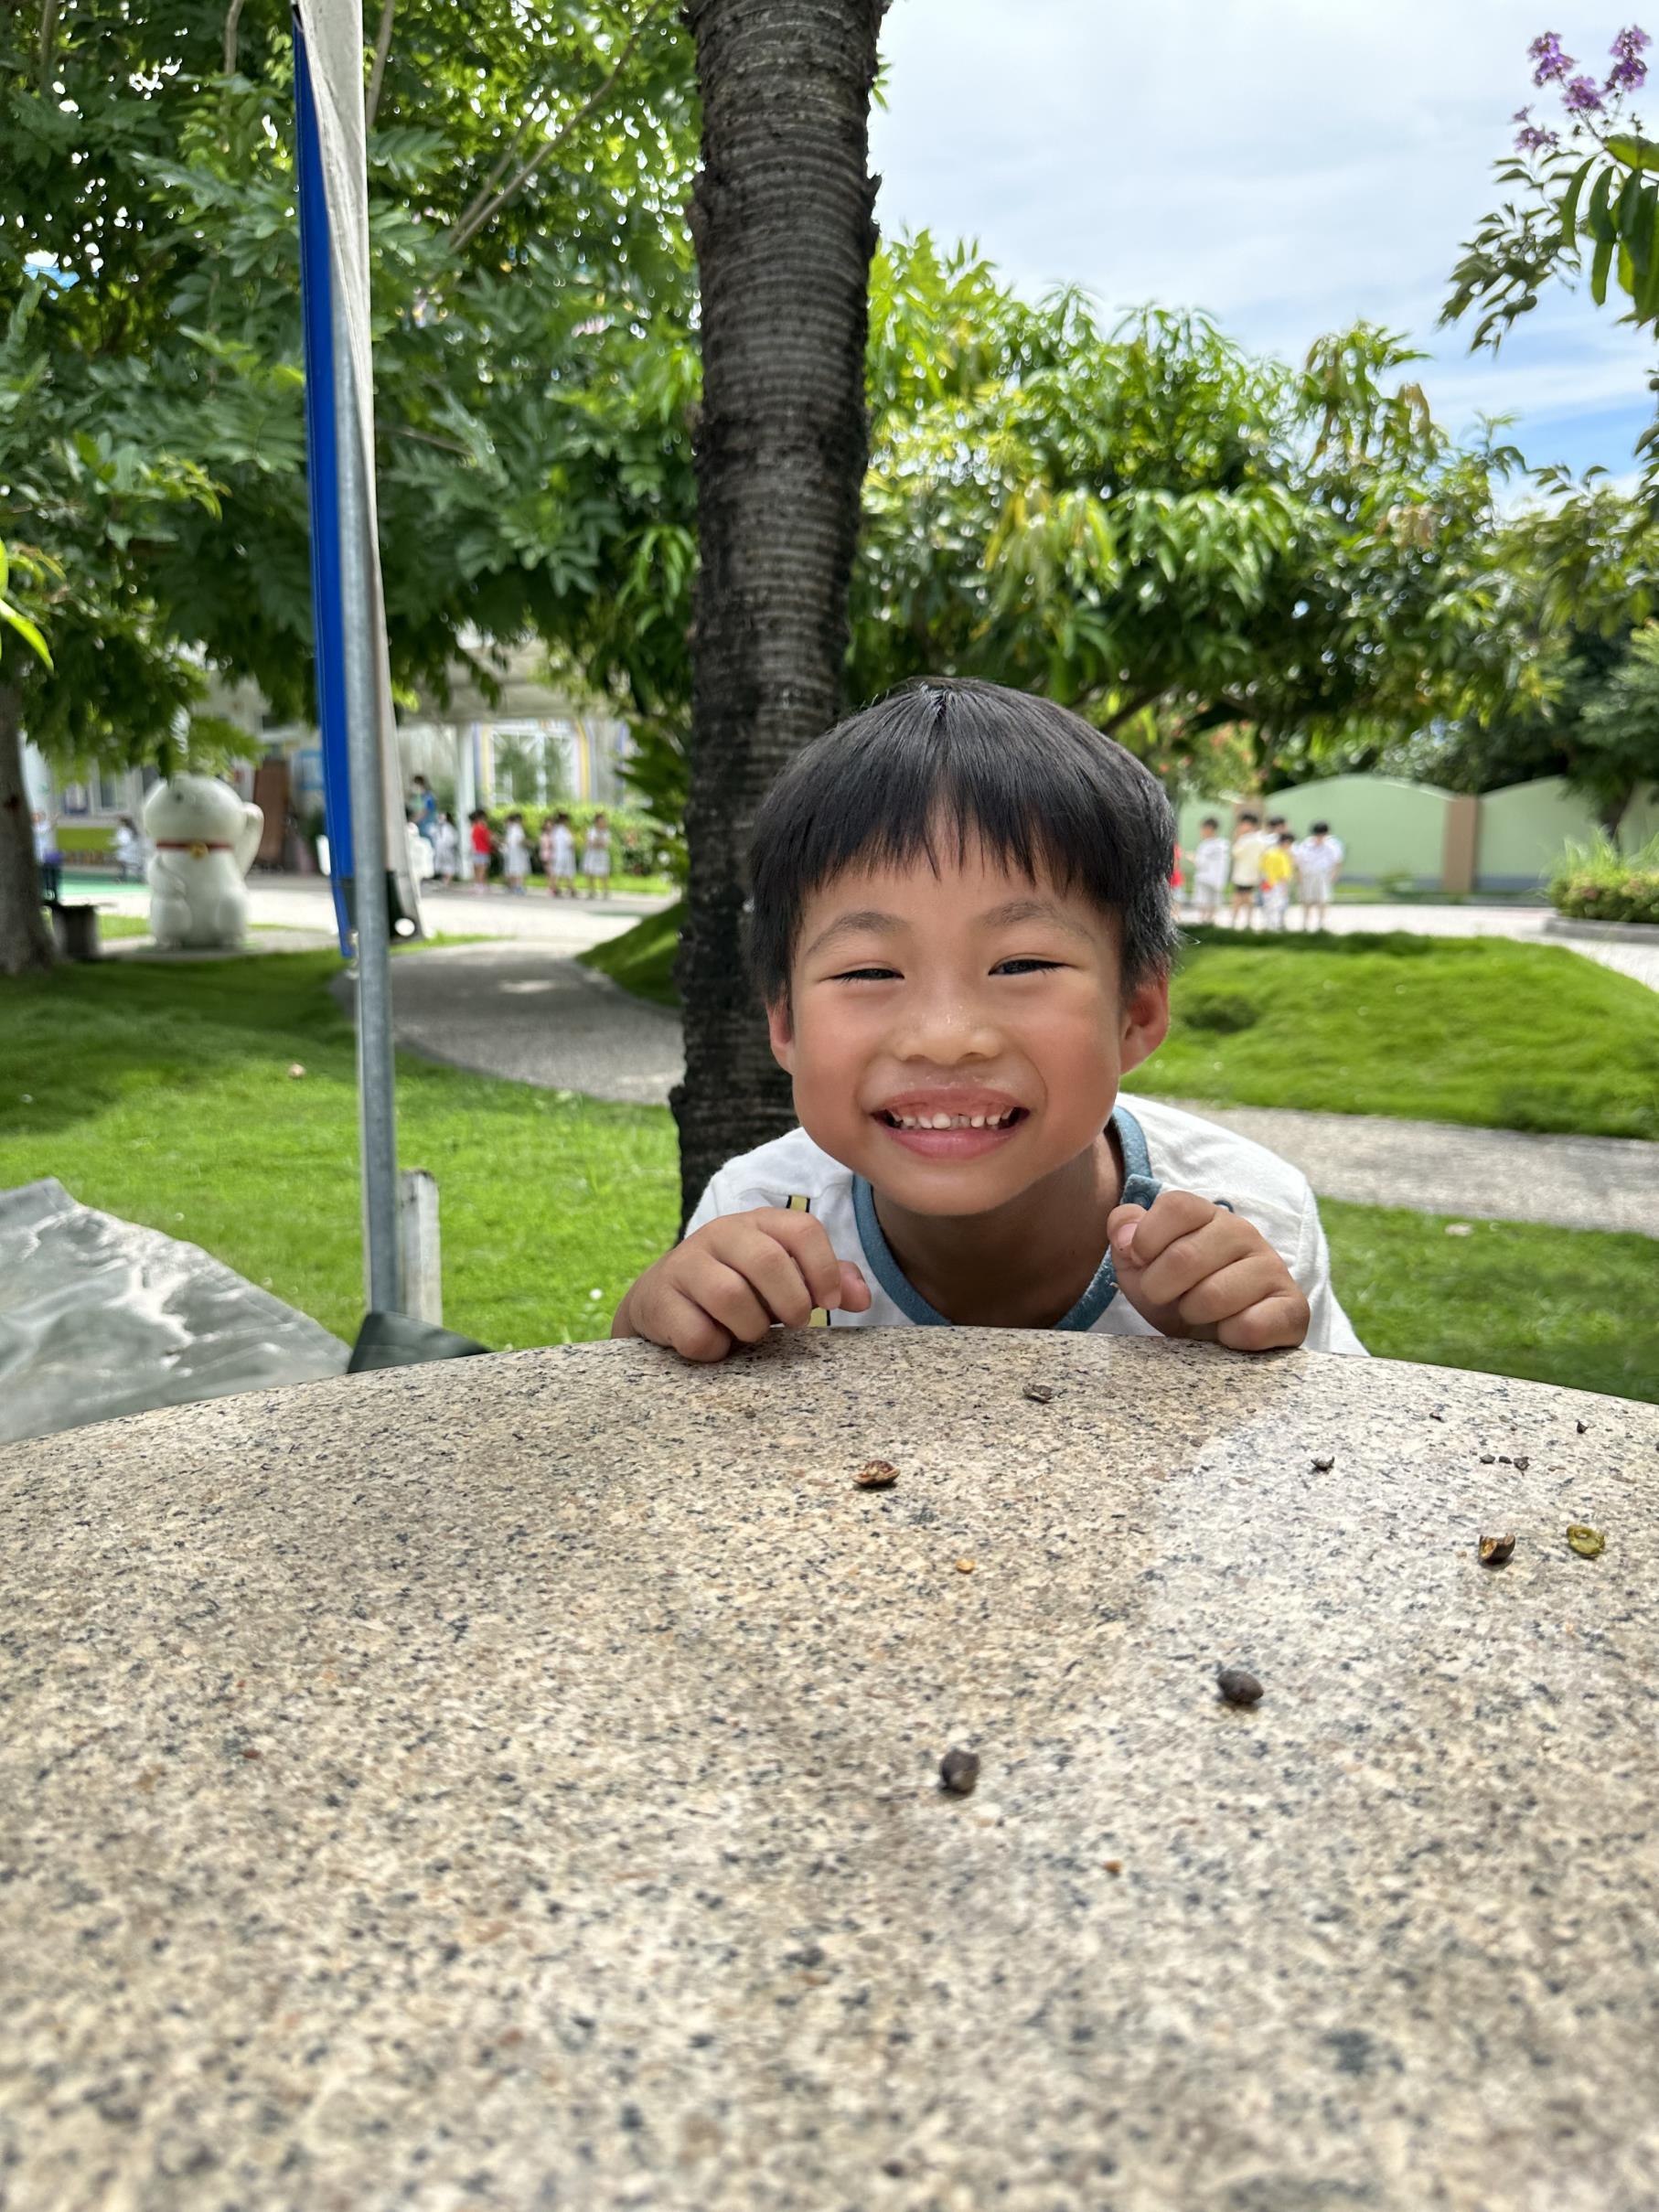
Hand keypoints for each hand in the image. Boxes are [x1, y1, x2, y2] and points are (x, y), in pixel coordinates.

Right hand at [613, 1207, 870, 1361]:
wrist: (661, 1301)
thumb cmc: (737, 1288)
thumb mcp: (783, 1279)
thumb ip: (826, 1281)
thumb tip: (862, 1298)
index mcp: (758, 1222)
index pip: (803, 1228)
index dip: (824, 1270)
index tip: (827, 1304)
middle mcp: (720, 1233)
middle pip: (768, 1261)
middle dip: (790, 1302)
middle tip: (792, 1323)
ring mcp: (685, 1263)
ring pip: (730, 1296)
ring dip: (750, 1328)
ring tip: (748, 1331)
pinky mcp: (659, 1298)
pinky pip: (698, 1333)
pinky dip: (715, 1349)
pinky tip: (713, 1342)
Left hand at [1107, 1189, 1308, 1351]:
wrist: (1217, 1339)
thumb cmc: (1178, 1293)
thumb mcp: (1141, 1264)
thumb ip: (1125, 1233)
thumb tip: (1125, 1232)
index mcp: (1207, 1215)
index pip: (1175, 1206)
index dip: (1146, 1240)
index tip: (1141, 1263)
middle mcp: (1244, 1234)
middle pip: (1185, 1256)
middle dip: (1160, 1288)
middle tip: (1168, 1298)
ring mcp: (1272, 1269)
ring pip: (1215, 1296)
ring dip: (1193, 1314)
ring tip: (1199, 1314)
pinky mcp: (1292, 1309)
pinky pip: (1251, 1326)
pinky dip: (1229, 1337)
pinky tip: (1230, 1333)